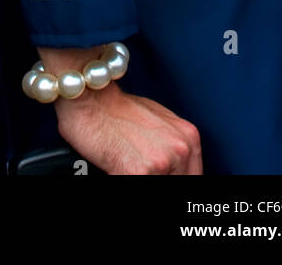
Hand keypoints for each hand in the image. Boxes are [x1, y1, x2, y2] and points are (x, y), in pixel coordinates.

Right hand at [37, 45, 201, 175]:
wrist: (88, 95)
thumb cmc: (116, 107)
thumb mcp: (158, 122)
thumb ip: (172, 145)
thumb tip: (177, 169)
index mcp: (189, 137)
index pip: (193, 176)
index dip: (174, 178)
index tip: (161, 175)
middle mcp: (181, 149)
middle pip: (178, 183)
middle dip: (156, 178)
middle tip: (138, 167)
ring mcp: (161, 162)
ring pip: (157, 186)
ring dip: (140, 178)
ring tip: (126, 166)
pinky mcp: (138, 172)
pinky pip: (134, 186)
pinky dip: (122, 178)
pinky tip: (116, 168)